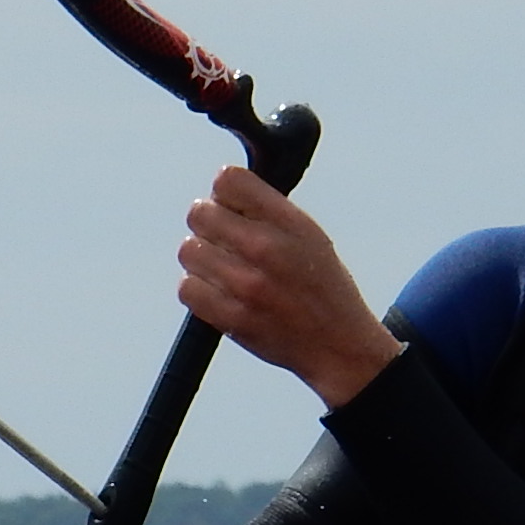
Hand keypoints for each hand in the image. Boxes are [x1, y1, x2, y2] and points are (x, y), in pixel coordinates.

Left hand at [177, 166, 403, 408]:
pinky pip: (187, 289)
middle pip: (199, 213)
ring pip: (189, 251)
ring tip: (223, 269)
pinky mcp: (232, 318)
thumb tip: (221, 193)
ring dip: (201, 258)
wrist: (337, 344)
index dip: (223, 194)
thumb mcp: (308, 234)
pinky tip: (217, 291)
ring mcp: (246, 286)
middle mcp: (265, 248)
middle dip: (206, 224)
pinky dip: (197, 289)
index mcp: (287, 221)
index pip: (227, 180)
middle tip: (223, 241)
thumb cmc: (321, 286)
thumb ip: (266, 211)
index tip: (232, 210)